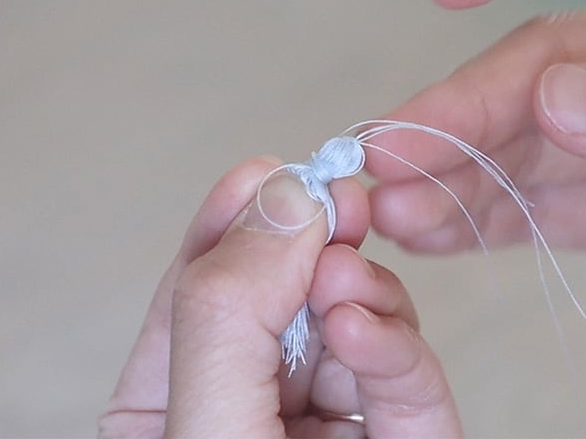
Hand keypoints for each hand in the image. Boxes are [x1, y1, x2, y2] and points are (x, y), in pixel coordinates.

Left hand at [98, 158, 461, 437]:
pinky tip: (364, 326)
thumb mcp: (209, 428)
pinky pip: (405, 365)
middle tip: (336, 202)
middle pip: (284, 288)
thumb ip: (230, 316)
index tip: (266, 172)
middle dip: (308, 241)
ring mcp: (333, 410)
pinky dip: (392, 338)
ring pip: (353, 311)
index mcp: (180, 396)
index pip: (201, 287)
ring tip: (342, 281)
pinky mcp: (405, 428)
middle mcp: (257, 394)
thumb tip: (283, 198)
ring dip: (353, 286)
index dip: (233, 221)